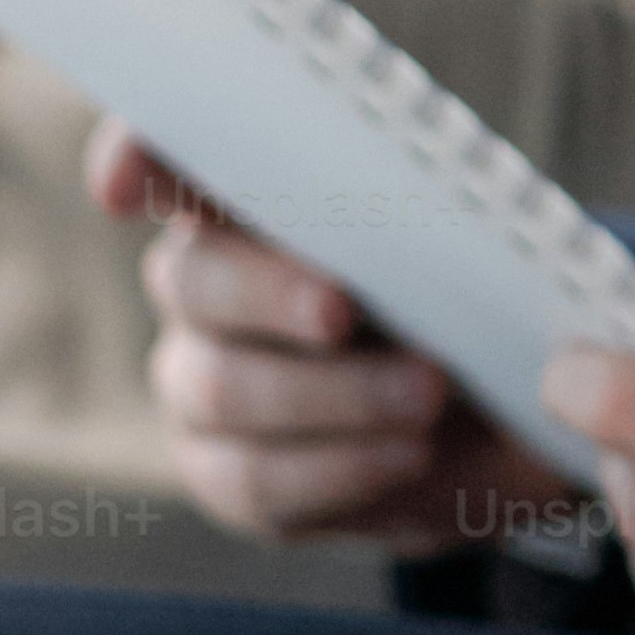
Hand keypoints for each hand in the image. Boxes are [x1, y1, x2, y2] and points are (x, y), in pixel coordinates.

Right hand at [104, 119, 558, 553]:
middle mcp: (205, 284)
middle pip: (192, 279)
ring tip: (427, 395)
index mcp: (255, 199)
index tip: (122, 186)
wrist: (513, 421)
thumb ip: (430, 209)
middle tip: (343, 308)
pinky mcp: (227, 474)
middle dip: (271, 293)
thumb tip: (440, 196)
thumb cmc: (479, 299)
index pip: (170, 156)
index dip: (135, 159)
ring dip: (334, 393)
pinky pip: (255, 478)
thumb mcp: (477, 243)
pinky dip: (341, 466)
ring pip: (222, 387)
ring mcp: (202, 381)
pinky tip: (407, 454)